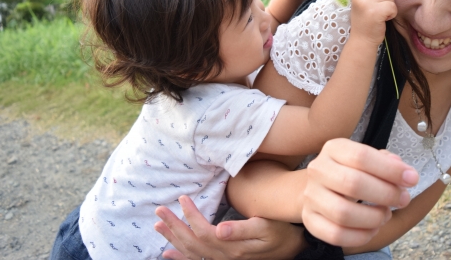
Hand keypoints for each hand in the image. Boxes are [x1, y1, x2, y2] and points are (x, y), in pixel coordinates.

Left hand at [154, 196, 305, 259]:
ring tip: (157, 227)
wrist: (293, 245)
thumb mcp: (266, 226)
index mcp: (233, 247)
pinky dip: (181, 258)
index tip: (182, 198)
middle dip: (174, 227)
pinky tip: (169, 252)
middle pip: (192, 243)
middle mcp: (224, 257)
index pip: (204, 232)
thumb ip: (242, 229)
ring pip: (192, 253)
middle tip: (158, 211)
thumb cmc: (280, 230)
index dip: (190, 216)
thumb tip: (220, 229)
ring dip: (173, 240)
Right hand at [302, 138, 417, 246]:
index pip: (361, 156)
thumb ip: (387, 162)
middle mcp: (318, 170)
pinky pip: (335, 235)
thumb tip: (403, 171)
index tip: (412, 179)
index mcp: (333, 148)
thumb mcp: (368, 159)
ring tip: (386, 215)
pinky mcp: (309, 220)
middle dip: (386, 194)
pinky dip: (360, 236)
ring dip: (373, 218)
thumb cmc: (352, 171)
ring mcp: (310, 196)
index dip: (390, 170)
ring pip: (343, 213)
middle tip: (403, 199)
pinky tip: (373, 229)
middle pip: (352, 183)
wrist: (319, 187)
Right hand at [350, 0, 396, 45]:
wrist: (362, 41)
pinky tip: (384, 19)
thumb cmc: (366, 23)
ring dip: (390, 7)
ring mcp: (367, 3)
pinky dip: (392, 14)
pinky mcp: (375, 12)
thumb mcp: (364, 4)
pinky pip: (392, 6)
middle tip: (379, 10)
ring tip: (381, 15)